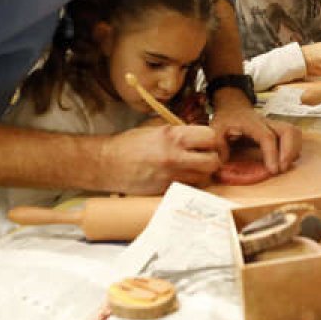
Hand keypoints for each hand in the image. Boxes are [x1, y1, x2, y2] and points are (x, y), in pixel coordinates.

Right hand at [99, 125, 220, 194]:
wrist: (107, 164)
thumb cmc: (129, 144)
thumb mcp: (156, 128)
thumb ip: (179, 131)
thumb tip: (198, 135)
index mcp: (173, 136)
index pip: (210, 137)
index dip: (212, 140)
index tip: (206, 142)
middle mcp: (175, 156)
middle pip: (213, 161)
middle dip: (213, 159)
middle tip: (205, 157)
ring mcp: (171, 176)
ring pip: (205, 179)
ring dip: (203, 174)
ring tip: (194, 169)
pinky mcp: (165, 191)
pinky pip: (189, 189)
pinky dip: (190, 185)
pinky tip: (182, 178)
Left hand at [210, 90, 301, 173]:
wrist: (233, 106)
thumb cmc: (226, 120)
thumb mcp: (215, 129)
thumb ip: (217, 144)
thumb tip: (222, 160)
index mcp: (252, 123)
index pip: (267, 137)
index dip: (272, 153)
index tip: (273, 170)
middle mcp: (267, 122)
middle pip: (287, 131)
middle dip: (289, 151)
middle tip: (282, 169)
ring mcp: (275, 124)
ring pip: (294, 132)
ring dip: (294, 150)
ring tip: (286, 165)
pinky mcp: (279, 128)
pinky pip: (293, 135)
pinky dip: (294, 148)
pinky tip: (286, 159)